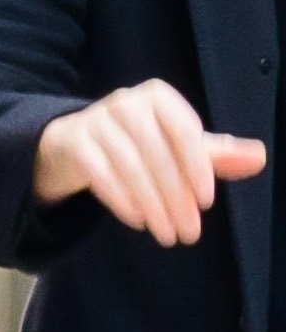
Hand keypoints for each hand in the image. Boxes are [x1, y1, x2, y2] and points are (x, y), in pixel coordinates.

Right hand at [33, 81, 264, 246]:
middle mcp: (126, 103)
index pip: (183, 131)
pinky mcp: (74, 144)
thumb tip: (259, 158)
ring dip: (152, 206)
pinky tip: (138, 221)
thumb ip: (216, 154)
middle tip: (189, 233)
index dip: (197, 167)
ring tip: (166, 234)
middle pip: (157, 154)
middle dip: (175, 198)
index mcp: (158, 96)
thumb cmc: (135, 144)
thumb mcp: (176, 146)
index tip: (206, 203)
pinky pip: (100, 175)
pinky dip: (122, 201)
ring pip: (130, 167)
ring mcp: (96, 122)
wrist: (72, 145)